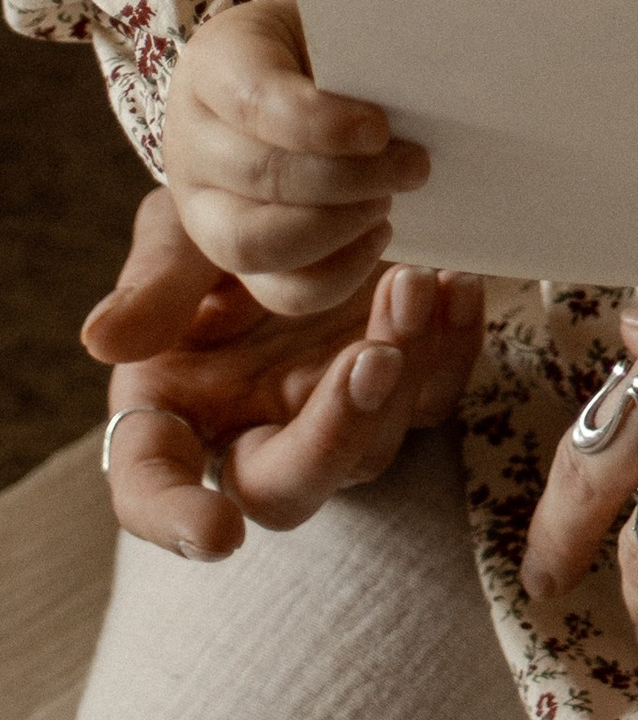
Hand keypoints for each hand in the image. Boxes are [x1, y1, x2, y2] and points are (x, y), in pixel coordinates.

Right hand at [85, 186, 482, 556]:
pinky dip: (455, 348)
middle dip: (336, 433)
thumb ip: (153, 285)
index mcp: (174, 409)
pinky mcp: (401, 386)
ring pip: (376, 444)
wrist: (302, 185)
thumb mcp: (179, 235)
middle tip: (370, 358)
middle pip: (289, 487)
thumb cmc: (220, 220)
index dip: (176, 521)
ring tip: (412, 283)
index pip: (154, 487)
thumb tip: (100, 340)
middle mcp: (254, 430)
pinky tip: (457, 287)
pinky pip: (439, 396)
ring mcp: (333, 415)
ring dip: (402, 371)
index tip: (217, 535)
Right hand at [161, 0, 429, 315]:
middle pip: (259, 177)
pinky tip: (378, 235)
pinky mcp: (233, 255)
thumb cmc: (328, 45)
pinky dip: (338, 274)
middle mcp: (191, 139)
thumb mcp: (335, 24)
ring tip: (389, 201)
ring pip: (254, 245)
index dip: (319, 122)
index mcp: (215, 65)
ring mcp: (201, 205)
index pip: (253, 100)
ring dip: (337, 230)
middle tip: (414, 165)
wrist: (300, 71)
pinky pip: (278, 290)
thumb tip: (408, 85)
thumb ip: (358, 50)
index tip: (379, 128)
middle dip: (349, 180)